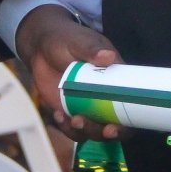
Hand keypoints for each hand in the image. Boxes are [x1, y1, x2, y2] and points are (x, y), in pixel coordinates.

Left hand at [15, 4, 126, 142]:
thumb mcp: (78, 41)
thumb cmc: (65, 39)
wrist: (40, 46)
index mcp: (115, 79)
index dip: (127, 123)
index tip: (113, 127)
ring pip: (93, 130)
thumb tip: (108, 56)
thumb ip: (91, 49)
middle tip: (87, 125)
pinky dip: (66, 127)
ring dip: (84, 131)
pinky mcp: (71, 110)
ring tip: (69, 119)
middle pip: (113, 124)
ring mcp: (88, 106)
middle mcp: (105, 96)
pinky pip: (73, 128)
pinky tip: (57, 115)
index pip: (130, 105)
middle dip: (102, 132)